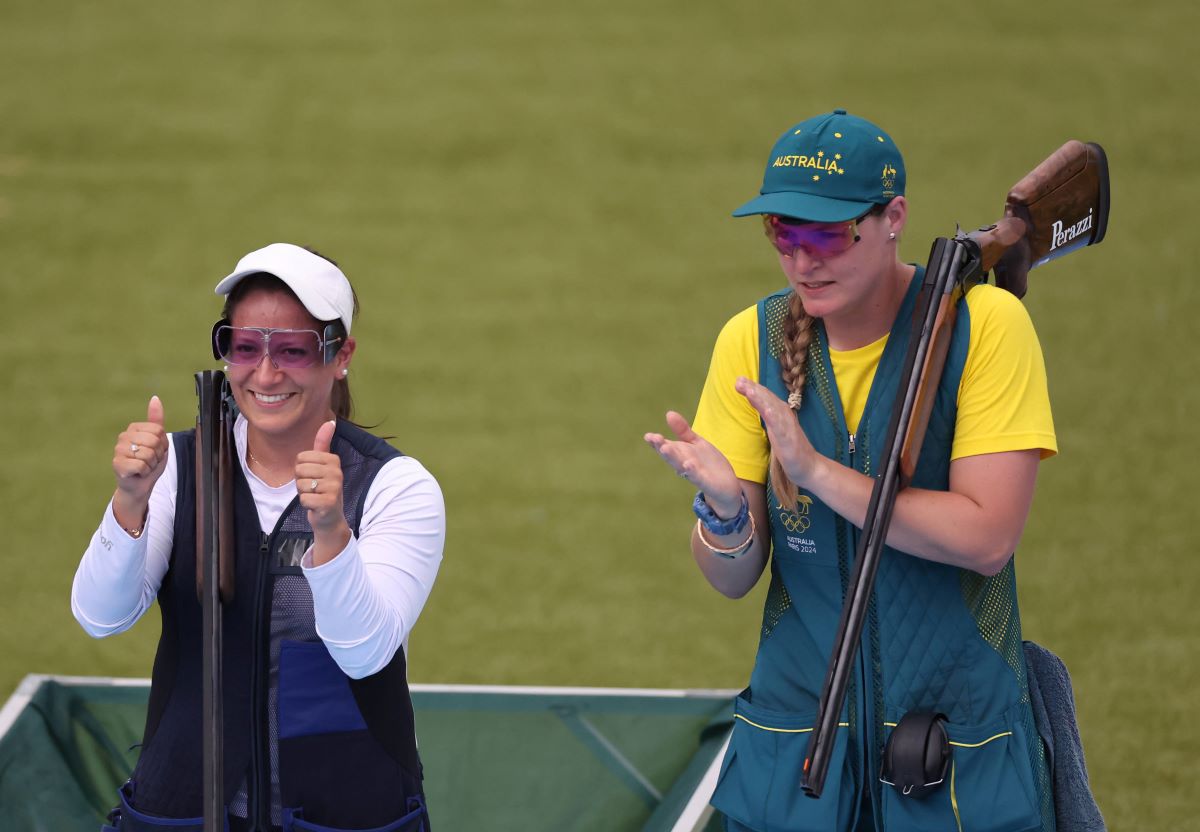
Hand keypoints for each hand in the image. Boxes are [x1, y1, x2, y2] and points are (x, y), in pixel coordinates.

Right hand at [112, 396, 169, 527]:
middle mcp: (123, 436)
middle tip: (150, 460)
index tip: (156, 451)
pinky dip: (145, 472)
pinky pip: (142, 465)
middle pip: (154, 441)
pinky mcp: (117, 464)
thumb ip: (156, 420)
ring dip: (152, 464)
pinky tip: (138, 473)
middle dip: (158, 454)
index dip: (163, 444)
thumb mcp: (158, 440)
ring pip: (148, 454)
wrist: (140, 484)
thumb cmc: (149, 462)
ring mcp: (118, 450)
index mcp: (134, 428)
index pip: (159, 430)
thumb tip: (155, 398)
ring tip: (144, 466)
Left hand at [295, 421, 347, 537]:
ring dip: (303, 493)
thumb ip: (323, 443)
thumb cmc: (323, 489)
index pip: (301, 458)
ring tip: (314, 496)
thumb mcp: (323, 465)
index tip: (312, 477)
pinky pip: (304, 498)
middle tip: (313, 488)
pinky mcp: (329, 502)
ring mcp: (334, 487)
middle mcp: (336, 472)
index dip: (301, 469)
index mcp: (333, 460)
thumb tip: (330, 421)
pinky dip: (305, 504)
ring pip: (301, 485)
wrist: (330, 518)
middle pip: (299, 470)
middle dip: (301, 482)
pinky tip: (315, 506)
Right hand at [644, 411, 741, 515]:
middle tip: (654, 438)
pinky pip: (697, 476)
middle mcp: (683, 464)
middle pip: (670, 455)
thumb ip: (683, 430)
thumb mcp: (696, 443)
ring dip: (672, 458)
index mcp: (680, 454)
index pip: (665, 447)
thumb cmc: (707, 463)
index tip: (648, 436)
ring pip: (680, 465)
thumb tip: (668, 413)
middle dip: (662, 447)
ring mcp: (693, 474)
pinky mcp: (705, 482)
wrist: (726, 486)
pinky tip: (688, 463)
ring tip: (665, 448)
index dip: (656, 442)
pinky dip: (692, 471)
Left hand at [734, 376, 822, 487]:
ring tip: (749, 389)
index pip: (765, 398)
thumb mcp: (776, 429)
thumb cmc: (791, 448)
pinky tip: (766, 409)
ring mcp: (787, 426)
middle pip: (767, 399)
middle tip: (739, 379)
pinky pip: (780, 426)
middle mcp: (784, 416)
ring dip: (761, 398)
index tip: (739, 380)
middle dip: (754, 388)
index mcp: (779, 413)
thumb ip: (768, 416)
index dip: (753, 388)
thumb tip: (756, 404)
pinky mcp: (789, 439)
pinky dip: (773, 416)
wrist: (810, 467)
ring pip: (773, 409)